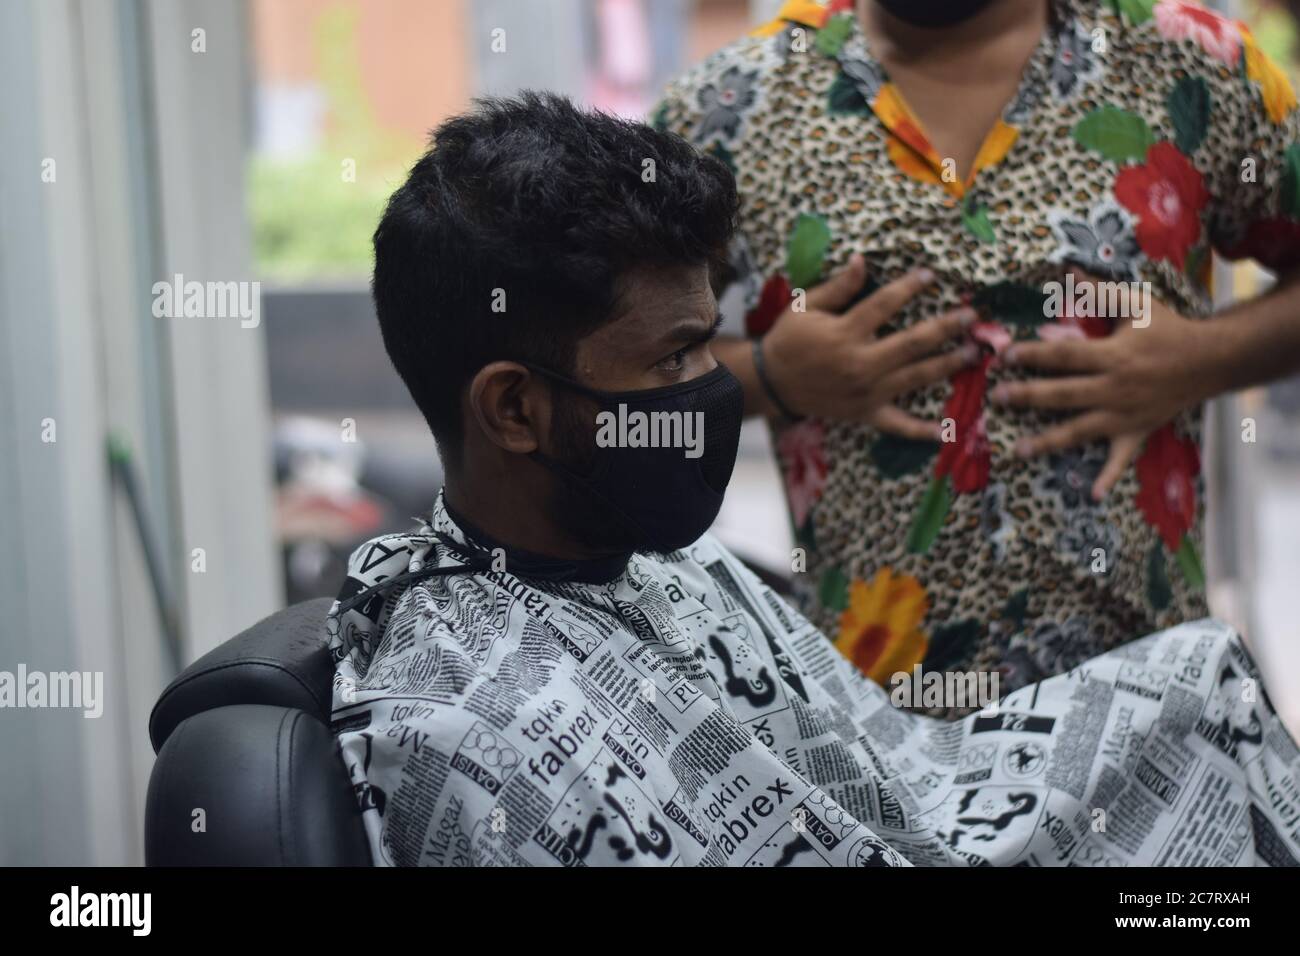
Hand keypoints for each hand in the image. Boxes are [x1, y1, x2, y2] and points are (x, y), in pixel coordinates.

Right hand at [762, 255, 978, 438]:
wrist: (772, 384)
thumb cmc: (789, 340)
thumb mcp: (806, 307)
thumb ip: (838, 287)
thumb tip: (862, 261)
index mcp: (845, 333)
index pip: (886, 303)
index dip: (910, 286)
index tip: (931, 275)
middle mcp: (861, 363)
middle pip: (913, 342)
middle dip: (946, 327)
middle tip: (971, 317)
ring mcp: (867, 391)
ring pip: (916, 377)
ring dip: (948, 364)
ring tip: (973, 353)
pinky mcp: (866, 413)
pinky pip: (897, 424)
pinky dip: (921, 430)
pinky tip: (945, 430)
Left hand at [990, 272, 1219, 499]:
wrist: (1211, 360)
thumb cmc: (1168, 329)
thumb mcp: (1136, 304)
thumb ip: (1099, 292)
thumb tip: (1067, 274)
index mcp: (1112, 356)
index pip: (1063, 356)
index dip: (1032, 355)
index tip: (1004, 356)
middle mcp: (1114, 388)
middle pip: (1062, 394)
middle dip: (1027, 397)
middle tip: (996, 398)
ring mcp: (1124, 415)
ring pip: (1079, 430)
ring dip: (1048, 441)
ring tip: (1018, 450)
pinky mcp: (1136, 432)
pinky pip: (1120, 459)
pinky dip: (1108, 478)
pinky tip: (1093, 496)